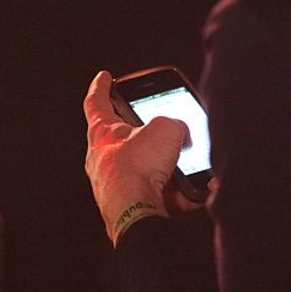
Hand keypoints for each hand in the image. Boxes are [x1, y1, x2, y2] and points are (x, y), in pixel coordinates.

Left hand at [83, 71, 190, 244]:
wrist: (137, 213)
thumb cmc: (137, 168)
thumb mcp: (165, 127)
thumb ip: (176, 124)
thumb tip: (182, 136)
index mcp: (102, 133)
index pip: (96, 102)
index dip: (102, 87)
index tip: (104, 77)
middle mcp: (104, 160)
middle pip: (127, 138)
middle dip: (149, 135)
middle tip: (166, 128)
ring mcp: (117, 186)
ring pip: (148, 169)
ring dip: (170, 167)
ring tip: (188, 167)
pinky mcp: (134, 206)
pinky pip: (162, 195)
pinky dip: (179, 194)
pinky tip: (194, 192)